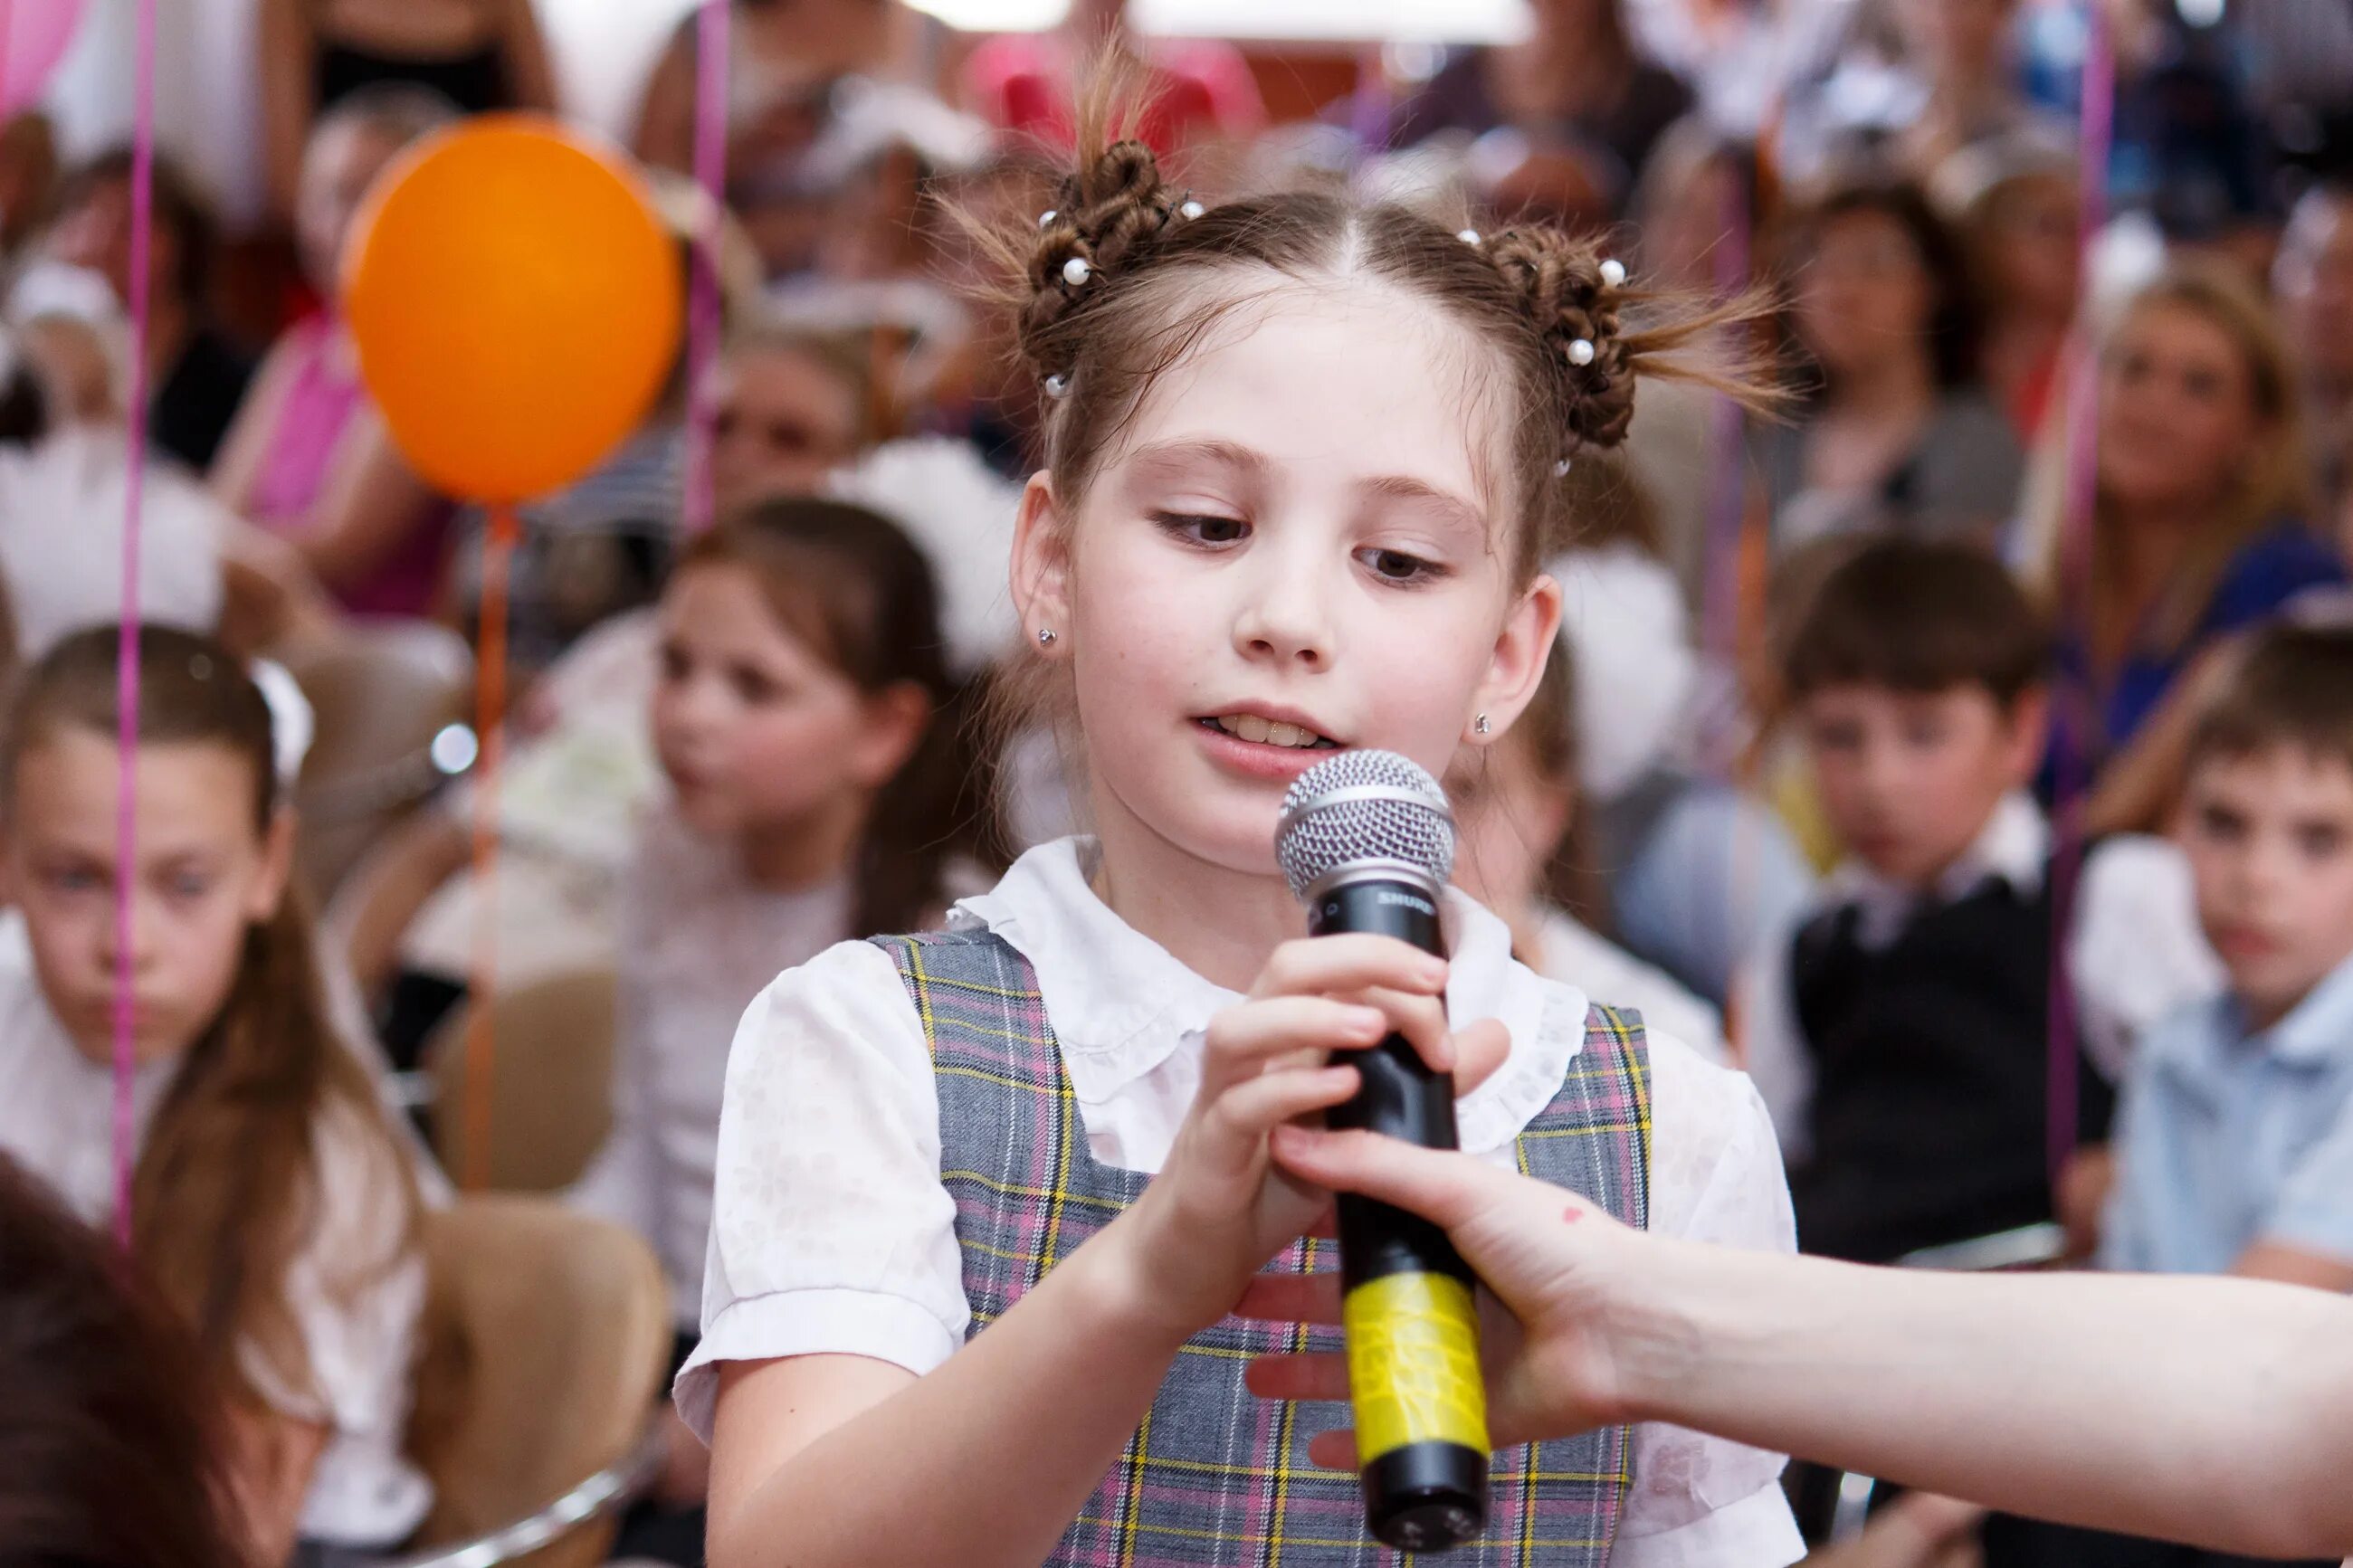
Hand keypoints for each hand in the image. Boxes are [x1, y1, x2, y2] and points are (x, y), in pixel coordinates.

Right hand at [1108, 936, 1508, 1343]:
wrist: (1188, 1265)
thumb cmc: (1269, 1191)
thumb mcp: (1359, 1132)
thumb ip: (1421, 1082)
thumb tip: (1494, 1032)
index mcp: (1285, 1038)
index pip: (1333, 967)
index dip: (1389, 963)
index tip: (1443, 991)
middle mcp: (1251, 1055)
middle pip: (1286, 968)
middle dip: (1357, 958)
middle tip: (1426, 980)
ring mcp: (1221, 1100)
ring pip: (1242, 1026)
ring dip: (1310, 1018)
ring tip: (1373, 1027)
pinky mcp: (1209, 1155)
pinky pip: (1238, 1108)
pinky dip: (1288, 1091)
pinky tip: (1339, 1089)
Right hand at [1236, 1127, 1647, 1466]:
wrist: (1625, 1324)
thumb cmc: (1555, 1241)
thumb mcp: (1457, 1187)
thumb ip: (1375, 1167)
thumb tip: (1290, 1140)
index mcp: (1444, 1230)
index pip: (1361, 1228)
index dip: (1306, 1231)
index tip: (1253, 1227)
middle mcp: (1444, 1289)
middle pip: (1349, 1300)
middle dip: (1291, 1308)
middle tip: (1235, 1307)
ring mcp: (1454, 1352)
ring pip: (1364, 1365)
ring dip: (1308, 1375)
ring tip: (1254, 1380)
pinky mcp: (1468, 1410)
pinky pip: (1401, 1426)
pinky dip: (1359, 1440)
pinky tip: (1314, 1450)